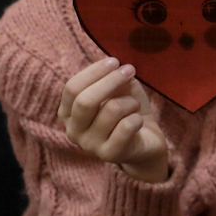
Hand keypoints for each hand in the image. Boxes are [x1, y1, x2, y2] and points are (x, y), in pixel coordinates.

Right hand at [58, 57, 167, 182]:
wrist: (147, 141)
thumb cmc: (128, 111)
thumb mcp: (119, 89)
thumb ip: (111, 77)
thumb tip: (114, 65)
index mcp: (68, 113)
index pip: (72, 88)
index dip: (94, 71)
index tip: (115, 61)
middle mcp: (73, 131)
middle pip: (85, 101)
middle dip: (111, 81)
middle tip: (129, 70)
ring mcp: (90, 145)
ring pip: (111, 110)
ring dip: (130, 102)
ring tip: (134, 106)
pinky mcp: (110, 154)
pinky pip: (127, 126)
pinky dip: (137, 118)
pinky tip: (138, 122)